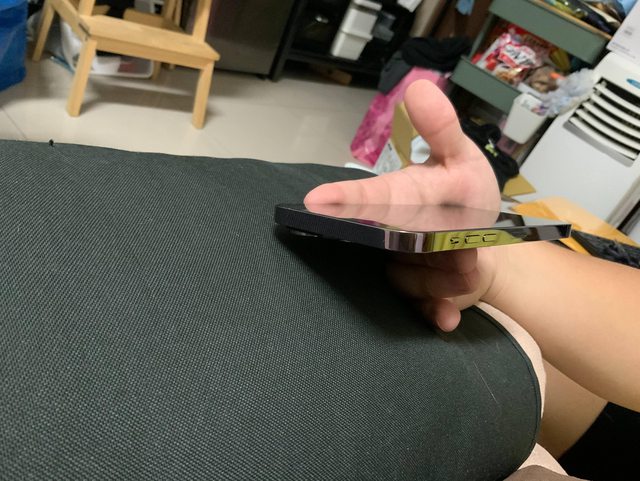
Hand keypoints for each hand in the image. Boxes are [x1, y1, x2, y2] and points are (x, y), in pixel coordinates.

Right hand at [305, 80, 502, 330]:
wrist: (485, 244)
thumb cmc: (465, 198)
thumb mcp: (461, 160)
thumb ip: (442, 130)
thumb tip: (419, 86)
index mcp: (395, 201)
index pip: (365, 199)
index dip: (342, 200)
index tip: (312, 201)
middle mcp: (388, 236)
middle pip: (389, 250)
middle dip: (416, 250)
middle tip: (454, 247)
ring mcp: (402, 268)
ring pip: (412, 279)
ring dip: (444, 275)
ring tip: (469, 260)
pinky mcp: (419, 295)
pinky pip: (420, 308)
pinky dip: (434, 312)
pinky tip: (446, 317)